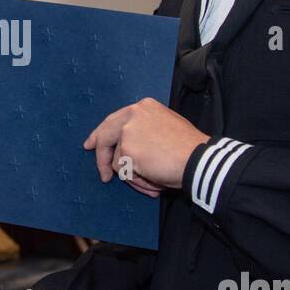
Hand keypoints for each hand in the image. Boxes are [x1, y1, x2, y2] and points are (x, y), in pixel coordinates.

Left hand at [83, 97, 209, 193]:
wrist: (199, 159)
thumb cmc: (188, 148)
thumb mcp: (165, 127)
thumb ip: (144, 131)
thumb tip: (124, 149)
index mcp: (143, 107)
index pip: (114, 120)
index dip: (100, 134)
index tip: (91, 144)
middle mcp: (133, 115)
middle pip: (104, 136)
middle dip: (101, 158)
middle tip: (104, 175)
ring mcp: (128, 132)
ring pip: (117, 161)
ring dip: (134, 176)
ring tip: (155, 179)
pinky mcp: (128, 151)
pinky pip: (124, 173)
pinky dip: (138, 182)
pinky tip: (155, 182)